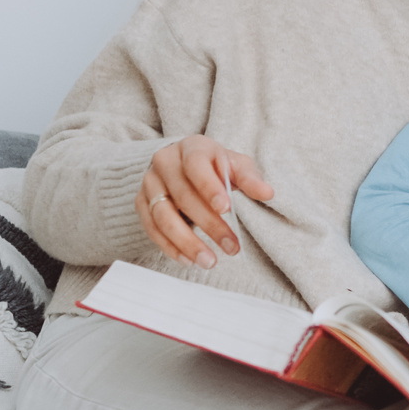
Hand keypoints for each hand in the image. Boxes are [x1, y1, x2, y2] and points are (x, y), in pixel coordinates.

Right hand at [135, 135, 273, 268]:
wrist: (183, 163)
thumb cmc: (215, 166)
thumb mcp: (236, 165)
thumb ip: (250, 178)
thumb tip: (267, 193)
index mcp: (191, 148)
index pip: (196, 165)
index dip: (209, 187)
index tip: (225, 209)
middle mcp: (165, 162)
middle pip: (183, 197)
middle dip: (209, 225)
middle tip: (231, 247)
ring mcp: (150, 184)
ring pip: (163, 217)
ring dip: (187, 243)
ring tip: (209, 261)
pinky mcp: (141, 203)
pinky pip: (152, 229)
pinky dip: (170, 247)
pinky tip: (189, 260)